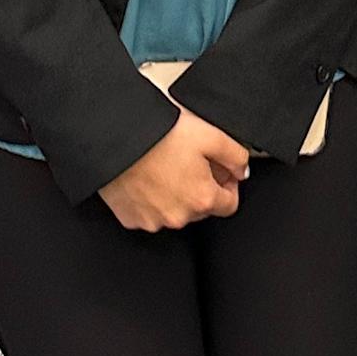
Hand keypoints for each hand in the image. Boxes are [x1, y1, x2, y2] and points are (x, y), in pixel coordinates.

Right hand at [99, 106, 250, 233]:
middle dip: (201, 188)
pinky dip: (151, 200)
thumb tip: (242, 172)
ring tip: (166, 167)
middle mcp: (178, 216)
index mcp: (201, 199)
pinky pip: (149, 213)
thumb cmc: (160, 135)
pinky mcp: (129, 218)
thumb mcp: (211, 135)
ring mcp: (151, 220)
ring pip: (175, 212)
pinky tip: (147, 177)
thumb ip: (236, 156)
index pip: (229, 205)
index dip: (228, 185)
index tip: (220, 171)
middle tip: (191, 163)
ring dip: (176, 195)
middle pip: (201, 208)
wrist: (114, 138)